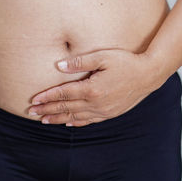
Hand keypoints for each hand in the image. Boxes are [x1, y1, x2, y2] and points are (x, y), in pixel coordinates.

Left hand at [28, 48, 166, 126]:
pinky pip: (89, 121)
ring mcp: (103, 111)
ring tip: (44, 121)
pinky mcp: (110, 113)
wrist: (149, 75)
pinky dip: (76, 123)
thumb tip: (58, 66)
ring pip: (75, 117)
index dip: (47, 97)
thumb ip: (80, 62)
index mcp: (92, 89)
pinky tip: (68, 123)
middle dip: (47, 111)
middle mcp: (96, 103)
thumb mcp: (103, 57)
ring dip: (58, 119)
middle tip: (32, 113)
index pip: (63, 94)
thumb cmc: (126, 62)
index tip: (34, 100)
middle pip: (66, 108)